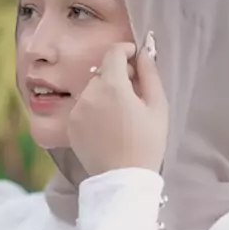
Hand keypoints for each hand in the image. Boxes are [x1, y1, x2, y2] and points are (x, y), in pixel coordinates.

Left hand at [67, 39, 168, 175]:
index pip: (114, 52)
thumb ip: (150, 74)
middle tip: (134, 93)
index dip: (126, 50)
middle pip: (103, 72)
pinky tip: (107, 126)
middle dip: (118, 75)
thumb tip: (144, 52)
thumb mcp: (158, 107)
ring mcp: (76, 110)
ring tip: (121, 113)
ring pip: (92, 90)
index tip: (135, 58)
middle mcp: (89, 93)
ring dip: (105, 93)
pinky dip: (94, 109)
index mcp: (112, 85)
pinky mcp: (70, 125)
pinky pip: (83, 107)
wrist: (123, 179)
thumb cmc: (147, 143)